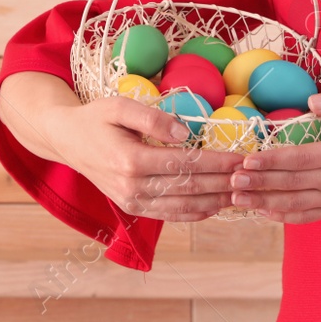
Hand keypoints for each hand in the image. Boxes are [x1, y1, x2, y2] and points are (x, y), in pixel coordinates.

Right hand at [47, 96, 247, 221]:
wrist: (67, 141)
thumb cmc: (95, 118)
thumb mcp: (118, 106)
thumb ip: (152, 117)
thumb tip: (185, 132)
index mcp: (130, 160)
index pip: (185, 164)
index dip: (217, 162)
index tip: (242, 158)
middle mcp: (132, 187)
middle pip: (189, 188)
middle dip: (224, 183)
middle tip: (253, 176)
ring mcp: (132, 202)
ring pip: (184, 207)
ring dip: (216, 202)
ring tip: (243, 192)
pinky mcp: (133, 208)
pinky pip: (171, 215)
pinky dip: (197, 213)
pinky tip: (217, 205)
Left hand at [230, 91, 320, 223]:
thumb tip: (312, 101)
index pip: (301, 159)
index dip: (273, 160)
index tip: (248, 159)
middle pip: (292, 183)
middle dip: (260, 182)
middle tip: (233, 179)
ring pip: (295, 203)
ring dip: (264, 201)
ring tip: (237, 197)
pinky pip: (305, 217)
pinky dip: (282, 216)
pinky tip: (260, 210)